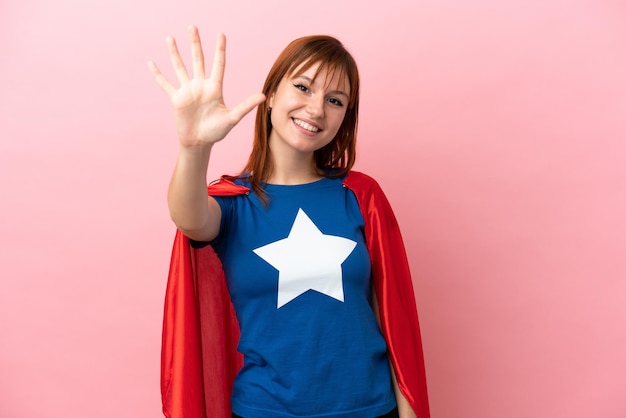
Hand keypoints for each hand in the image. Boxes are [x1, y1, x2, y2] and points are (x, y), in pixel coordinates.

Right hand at [148, 25, 264, 148]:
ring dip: (174, 53)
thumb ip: (246, 106)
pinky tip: (151, 63)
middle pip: (197, 60)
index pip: (218, 64)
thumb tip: (263, 96)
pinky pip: (165, 84)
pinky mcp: (176, 99)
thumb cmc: (217, 132)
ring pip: (180, 67)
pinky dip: (158, 74)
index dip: (219, 50)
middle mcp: (200, 86)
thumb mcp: (232, 118)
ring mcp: (188, 91)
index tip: (221, 34)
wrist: (199, 143)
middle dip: (195, 43)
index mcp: (215, 88)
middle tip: (192, 27)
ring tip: (170, 38)